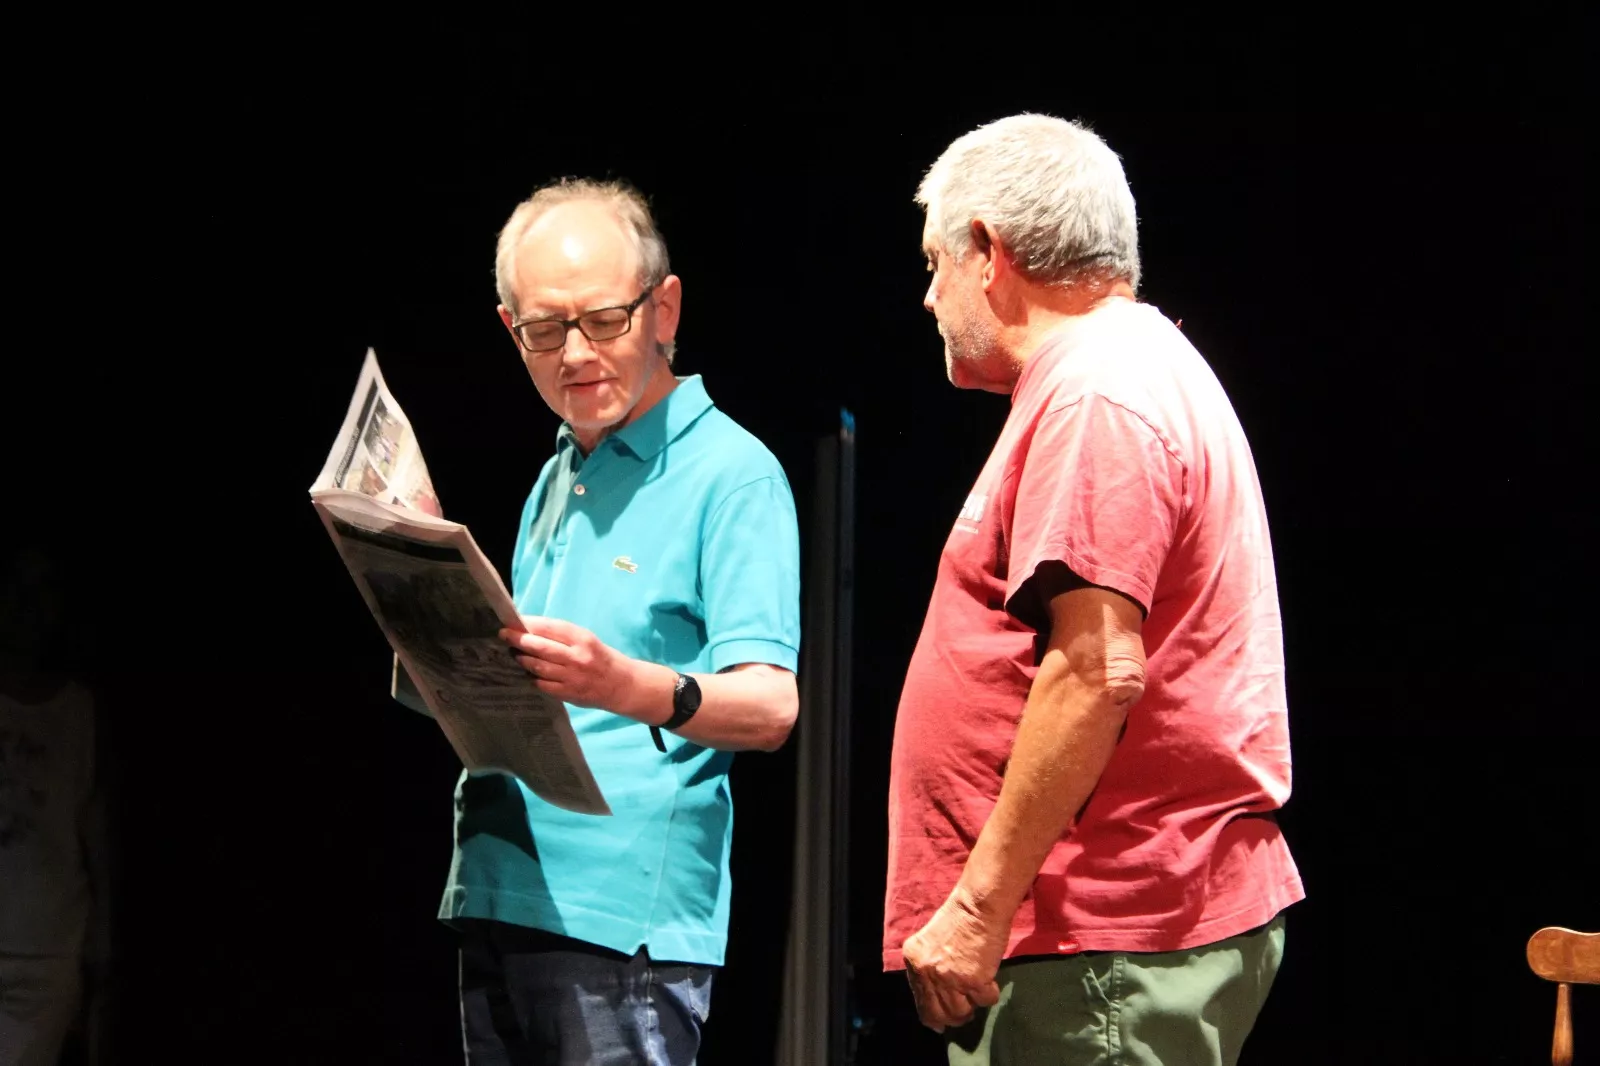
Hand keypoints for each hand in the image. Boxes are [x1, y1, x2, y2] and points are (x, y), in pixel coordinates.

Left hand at [500, 617, 637, 713]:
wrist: (621, 685)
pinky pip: (543, 685)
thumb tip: (529, 629)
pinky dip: (532, 678)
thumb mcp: (586, 640)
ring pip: (539, 666)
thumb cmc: (600, 658)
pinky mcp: (569, 694)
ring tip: (515, 654)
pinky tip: (528, 673)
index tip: (513, 621)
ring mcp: (572, 677)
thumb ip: (561, 636)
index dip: (529, 624)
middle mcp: (577, 657)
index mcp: (582, 639)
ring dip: (523, 659)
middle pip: (541, 647)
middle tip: (504, 635)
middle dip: (519, 639)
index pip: (550, 628)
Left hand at [901, 885, 1007, 1031]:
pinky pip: (985, 1001)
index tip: (941, 1024)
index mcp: (913, 962)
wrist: (978, 906)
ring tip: (978, 988)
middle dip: (955, 1016)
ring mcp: (949, 978)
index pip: (921, 1003)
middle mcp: (927, 973)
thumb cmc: (958, 920)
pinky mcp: (973, 981)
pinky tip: (989, 977)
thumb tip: (934, 1015)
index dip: (933, 1017)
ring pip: (962, 1012)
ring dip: (972, 1004)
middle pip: (940, 1013)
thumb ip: (928, 972)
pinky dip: (990, 993)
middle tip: (966, 1009)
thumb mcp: (930, 945)